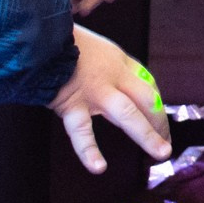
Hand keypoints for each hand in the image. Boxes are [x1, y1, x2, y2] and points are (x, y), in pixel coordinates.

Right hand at [49, 26, 170, 174]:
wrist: (36, 36)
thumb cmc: (59, 41)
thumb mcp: (91, 46)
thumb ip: (103, 66)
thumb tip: (112, 88)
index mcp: (118, 60)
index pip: (147, 84)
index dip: (156, 104)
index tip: (159, 119)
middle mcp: (112, 75)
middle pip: (147, 100)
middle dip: (160, 122)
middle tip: (167, 145)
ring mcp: (94, 91)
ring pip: (128, 115)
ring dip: (147, 135)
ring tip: (160, 153)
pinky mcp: (71, 103)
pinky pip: (82, 130)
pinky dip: (89, 150)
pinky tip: (98, 167)